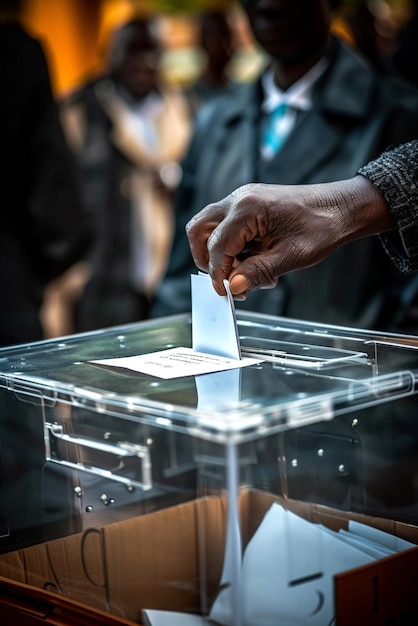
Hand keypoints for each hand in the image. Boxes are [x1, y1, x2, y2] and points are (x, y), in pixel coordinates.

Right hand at [186, 177, 394, 298]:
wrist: (342, 208)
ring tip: (246, 272)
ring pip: (209, 228)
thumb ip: (258, 272)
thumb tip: (233, 286)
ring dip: (219, 254)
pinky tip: (255, 261)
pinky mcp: (249, 205)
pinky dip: (233, 247)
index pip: (217, 246)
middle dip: (207, 260)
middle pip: (200, 231)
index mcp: (248, 208)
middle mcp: (239, 198)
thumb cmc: (322, 227)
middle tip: (225, 281)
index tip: (226, 293)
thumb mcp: (291, 256)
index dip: (218, 273)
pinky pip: (227, 227)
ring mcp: (242, 199)